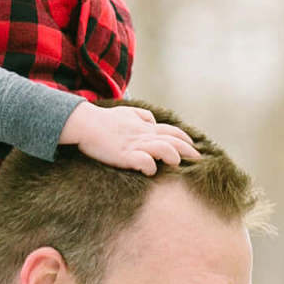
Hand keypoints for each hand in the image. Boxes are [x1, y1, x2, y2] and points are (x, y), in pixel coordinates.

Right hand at [64, 102, 200, 173]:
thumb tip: (153, 121)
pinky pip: (144, 161)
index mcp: (145, 127)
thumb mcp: (127, 112)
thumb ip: (142, 116)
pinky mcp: (125, 155)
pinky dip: (150, 167)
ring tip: (176, 163)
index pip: (171, 131)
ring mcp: (135, 145)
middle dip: (188, 150)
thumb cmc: (105, 120)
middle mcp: (143, 135)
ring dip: (172, 155)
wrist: (85, 123)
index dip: (184, 138)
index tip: (193, 146)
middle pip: (172, 140)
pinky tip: (151, 171)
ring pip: (163, 148)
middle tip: (198, 159)